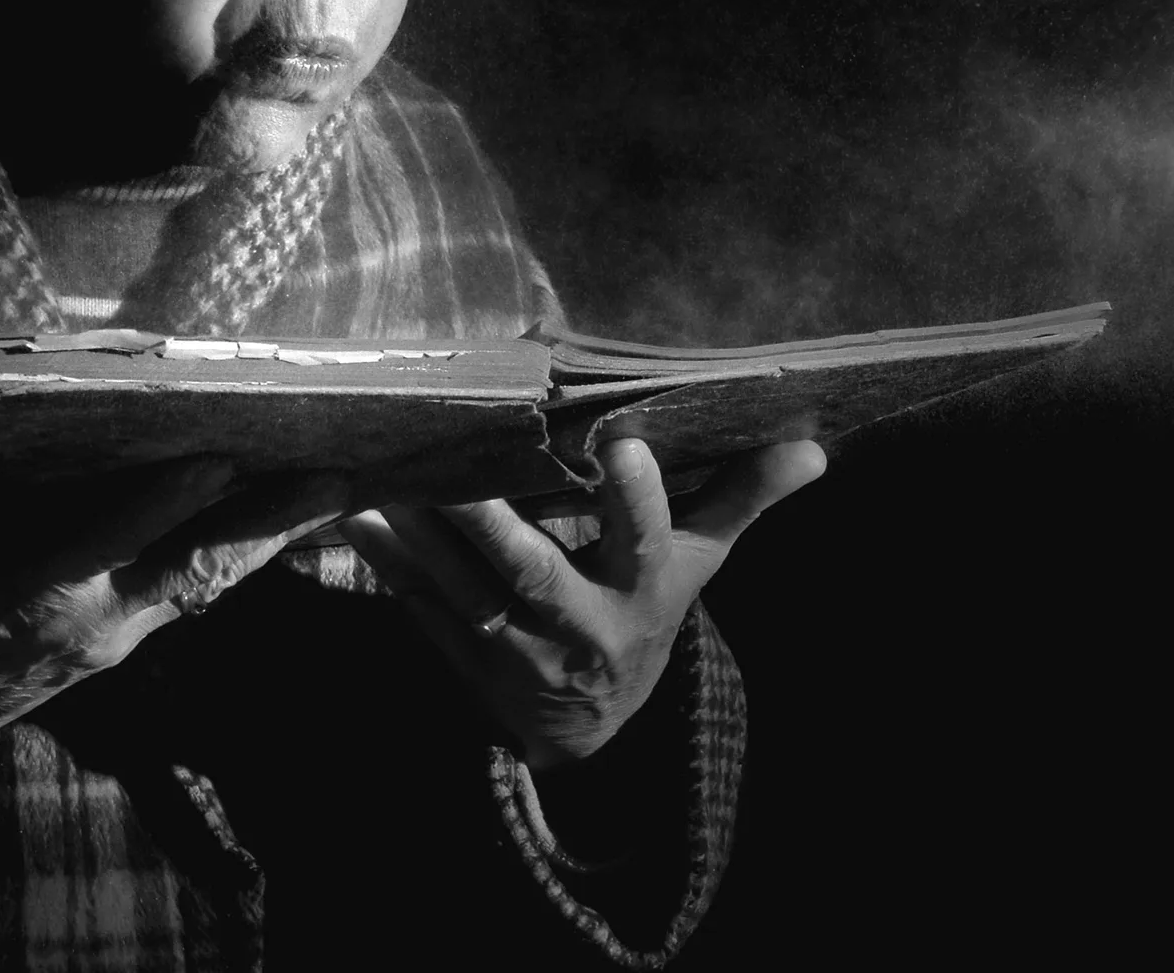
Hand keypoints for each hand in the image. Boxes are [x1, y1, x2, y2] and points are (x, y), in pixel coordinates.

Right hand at [0, 460, 347, 813]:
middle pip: (198, 565)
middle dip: (269, 522)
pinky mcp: (135, 635)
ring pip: (213, 577)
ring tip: (340, 488)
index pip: (111, 542)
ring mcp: (124, 633)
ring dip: (276, 534)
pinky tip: (293, 517)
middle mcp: (99, 618)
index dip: (163, 503)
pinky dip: (248, 550)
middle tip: (335, 480)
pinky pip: (202, 586)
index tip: (216, 462)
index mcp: (38, 597)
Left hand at [342, 436, 825, 770]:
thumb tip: (815, 449)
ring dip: (420, 543)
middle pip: (534, 574)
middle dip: (494, 526)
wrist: (597, 731)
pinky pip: (423, 611)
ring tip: (381, 486)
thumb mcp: (701, 562)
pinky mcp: (466, 659)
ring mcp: (517, 651)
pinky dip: (390, 568)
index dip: (635, 499)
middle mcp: (580, 625)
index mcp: (642, 592)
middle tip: (458, 470)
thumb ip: (744, 498)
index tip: (621, 443)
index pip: (647, 542)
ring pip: (465, 594)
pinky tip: (358, 519)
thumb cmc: (647, 613)